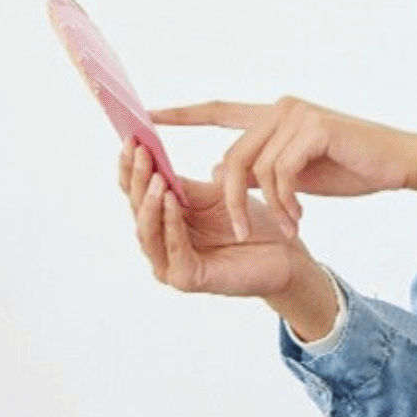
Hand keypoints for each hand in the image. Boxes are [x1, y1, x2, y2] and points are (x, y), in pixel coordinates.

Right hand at [118, 142, 314, 301]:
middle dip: (137, 178)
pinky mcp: (186, 279)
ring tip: (155, 176)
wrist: (285, 254)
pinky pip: (173, 248)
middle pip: (136, 209)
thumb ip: (182, 184)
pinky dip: (170, 224)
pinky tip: (171, 200)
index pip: (136, 192)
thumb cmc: (251, 224)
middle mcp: (160, 244)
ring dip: (149, 201)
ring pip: (147, 231)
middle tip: (138, 150)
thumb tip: (150, 153)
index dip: (131, 165)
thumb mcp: (213, 196)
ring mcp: (170, 264)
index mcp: (163, 221)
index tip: (131, 137)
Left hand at [148, 97, 416, 241]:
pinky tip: (301, 219)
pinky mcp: (313, 128)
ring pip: (254, 169)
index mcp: (273, 115)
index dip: (181, 115)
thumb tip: (222, 172)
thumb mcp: (298, 172)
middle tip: (246, 232)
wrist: (401, 162)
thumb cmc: (354, 166)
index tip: (146, 118)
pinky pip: (280, 173)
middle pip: (232, 156)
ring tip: (290, 229)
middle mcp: (279, 108)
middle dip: (233, 200)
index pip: (217, 110)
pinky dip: (286, 203)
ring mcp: (296, 115)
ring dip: (266, 209)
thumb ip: (263, 167)